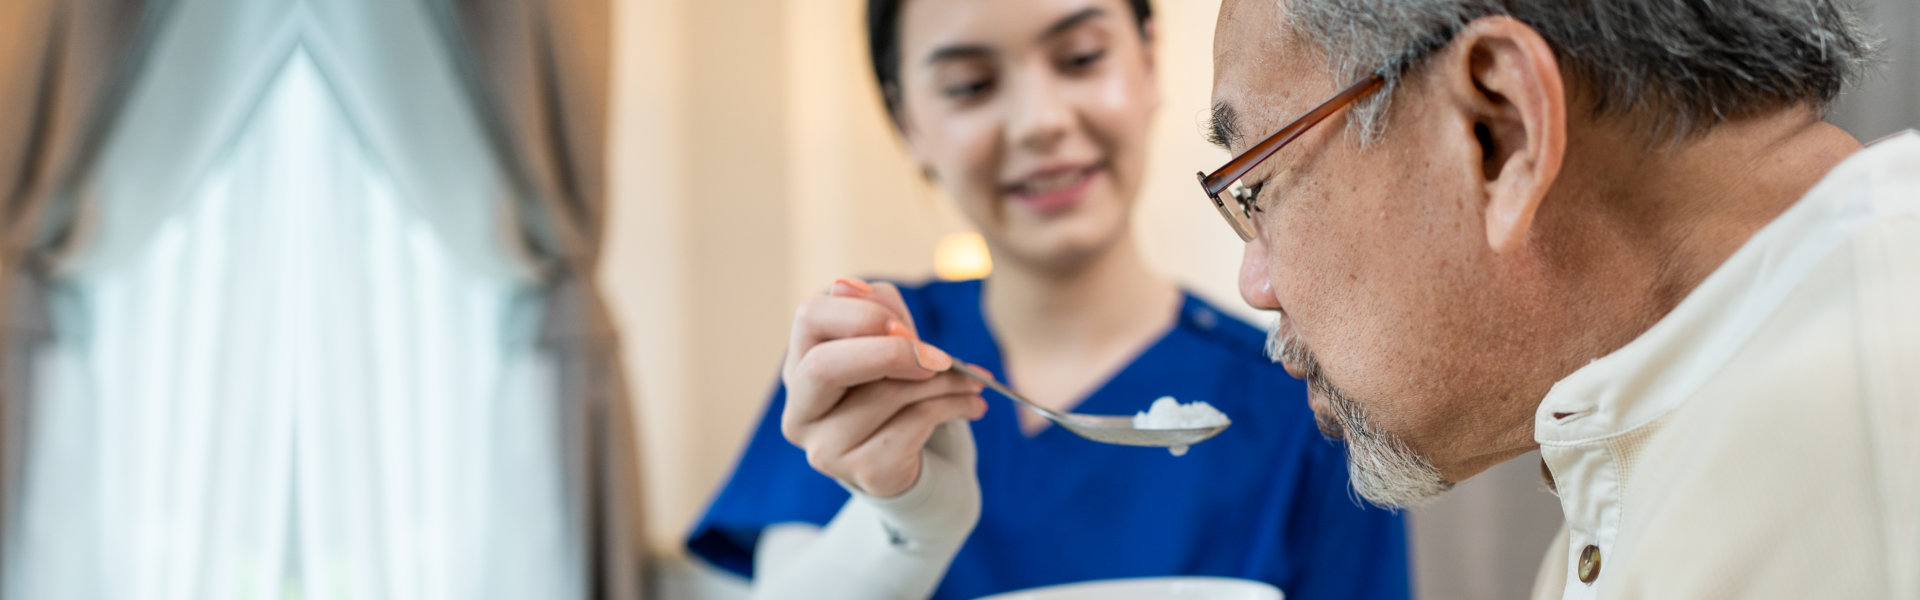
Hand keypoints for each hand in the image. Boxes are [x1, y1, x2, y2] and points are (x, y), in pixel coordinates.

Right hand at [780, 278, 987, 497]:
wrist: (921, 459)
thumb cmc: (899, 389)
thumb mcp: (892, 341)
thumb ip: (878, 310)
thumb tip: (851, 285)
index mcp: (801, 364)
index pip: (809, 317)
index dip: (861, 314)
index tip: (906, 326)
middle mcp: (801, 410)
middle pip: (824, 366)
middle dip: (890, 352)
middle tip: (939, 356)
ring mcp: (825, 448)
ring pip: (885, 394)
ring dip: (944, 380)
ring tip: (974, 380)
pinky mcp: (863, 473)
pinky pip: (914, 425)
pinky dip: (954, 407)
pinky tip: (973, 405)